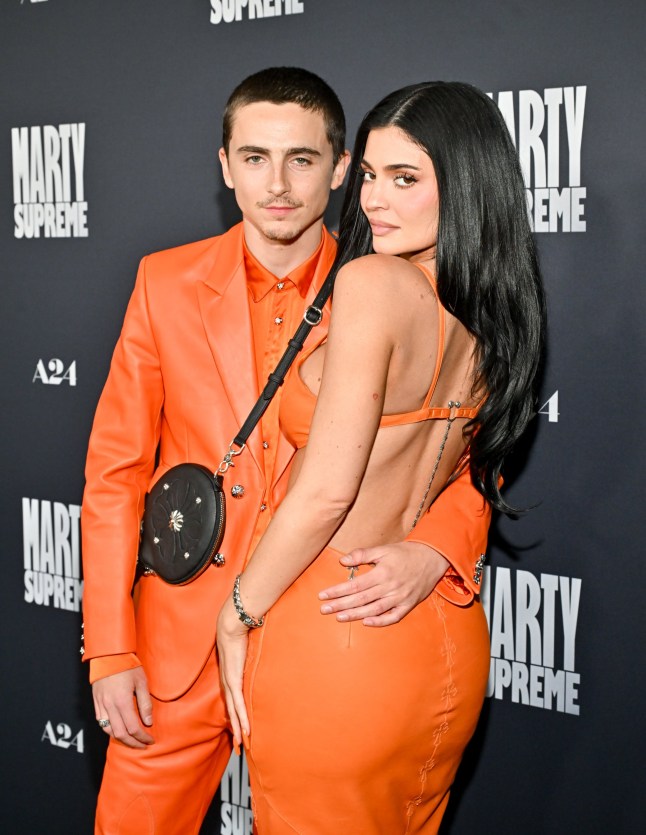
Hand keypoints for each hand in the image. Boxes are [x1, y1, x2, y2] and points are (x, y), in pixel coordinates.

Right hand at [92, 667, 153, 748]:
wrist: (108, 655)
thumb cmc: (127, 665)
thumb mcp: (141, 682)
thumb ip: (145, 703)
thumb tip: (148, 722)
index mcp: (122, 702)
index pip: (133, 728)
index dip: (142, 737)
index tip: (150, 740)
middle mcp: (109, 706)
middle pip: (120, 734)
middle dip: (133, 743)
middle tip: (143, 745)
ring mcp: (101, 705)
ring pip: (108, 731)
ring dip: (121, 739)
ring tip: (132, 741)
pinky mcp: (96, 703)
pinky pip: (101, 722)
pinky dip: (110, 730)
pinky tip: (118, 730)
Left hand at [216, 597, 250, 747]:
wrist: (231, 625)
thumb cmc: (240, 633)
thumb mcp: (246, 649)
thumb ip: (250, 656)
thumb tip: (258, 656)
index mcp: (228, 675)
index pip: (231, 700)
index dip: (234, 714)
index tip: (238, 726)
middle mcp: (226, 682)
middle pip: (230, 710)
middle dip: (234, 728)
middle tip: (238, 744)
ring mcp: (229, 683)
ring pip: (233, 712)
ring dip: (238, 728)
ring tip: (241, 743)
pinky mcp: (234, 681)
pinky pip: (238, 704)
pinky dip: (242, 718)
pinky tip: (246, 730)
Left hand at [318, 541, 448, 626]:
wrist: (432, 558)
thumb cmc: (405, 553)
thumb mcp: (383, 549)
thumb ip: (363, 554)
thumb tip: (342, 561)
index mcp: (382, 572)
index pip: (355, 584)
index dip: (337, 591)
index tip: (323, 595)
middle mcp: (390, 587)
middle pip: (361, 599)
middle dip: (340, 605)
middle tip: (323, 609)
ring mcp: (400, 597)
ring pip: (374, 610)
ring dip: (355, 615)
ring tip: (338, 617)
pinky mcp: (408, 605)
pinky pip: (393, 617)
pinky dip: (380, 621)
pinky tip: (366, 623)